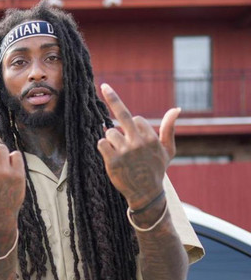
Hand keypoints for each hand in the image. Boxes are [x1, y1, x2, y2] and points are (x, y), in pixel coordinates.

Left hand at [97, 83, 180, 209]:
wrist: (146, 194)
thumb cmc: (156, 170)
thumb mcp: (168, 151)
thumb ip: (169, 129)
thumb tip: (177, 109)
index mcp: (151, 138)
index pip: (136, 119)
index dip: (133, 126)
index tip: (134, 137)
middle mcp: (138, 142)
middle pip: (122, 115)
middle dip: (113, 98)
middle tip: (104, 86)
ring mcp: (124, 152)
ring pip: (109, 132)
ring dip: (110, 139)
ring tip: (119, 153)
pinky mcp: (112, 161)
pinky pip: (101, 143)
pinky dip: (103, 147)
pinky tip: (110, 156)